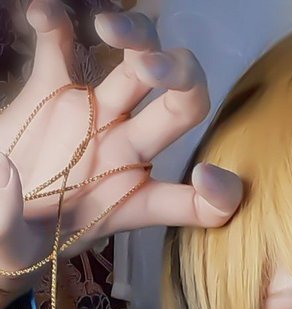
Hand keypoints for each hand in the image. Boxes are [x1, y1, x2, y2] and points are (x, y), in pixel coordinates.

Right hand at [0, 0, 242, 301]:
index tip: (206, 178)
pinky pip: (62, 43)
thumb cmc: (12, 243)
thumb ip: (8, 223)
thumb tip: (6, 175)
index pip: (193, 204)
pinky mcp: (54, 88)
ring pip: (137, 66)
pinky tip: (41, 12)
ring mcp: (95, 115)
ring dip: (138, 37)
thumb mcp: (12, 249)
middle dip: (181, 80)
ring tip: (107, 27)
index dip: (217, 194)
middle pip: (179, 109)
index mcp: (131, 202)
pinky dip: (55, 21)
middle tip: (150, 67)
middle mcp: (125, 152)